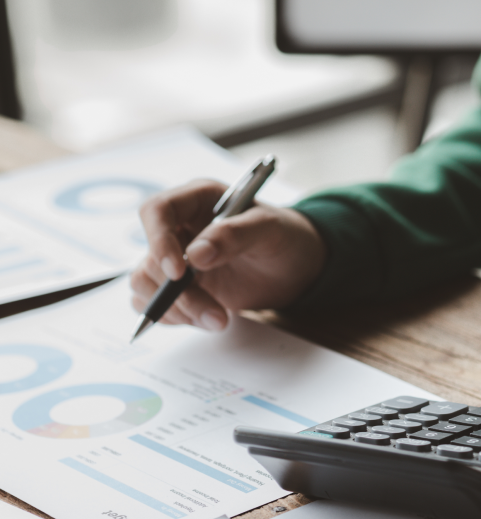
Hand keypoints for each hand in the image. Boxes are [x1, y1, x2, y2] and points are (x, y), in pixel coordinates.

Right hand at [130, 179, 326, 330]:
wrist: (295, 267)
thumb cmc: (284, 237)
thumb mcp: (270, 230)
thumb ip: (235, 235)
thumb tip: (196, 254)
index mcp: (198, 199)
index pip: (157, 211)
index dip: (159, 241)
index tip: (178, 273)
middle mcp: (180, 227)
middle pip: (150, 257)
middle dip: (175, 291)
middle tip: (212, 312)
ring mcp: (177, 258)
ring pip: (147, 284)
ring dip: (177, 309)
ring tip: (218, 319)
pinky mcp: (180, 286)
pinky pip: (158, 304)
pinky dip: (176, 317)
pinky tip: (208, 318)